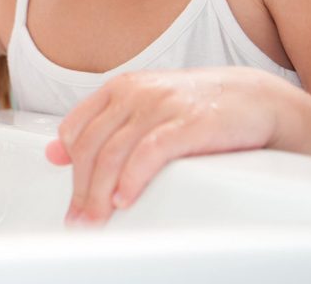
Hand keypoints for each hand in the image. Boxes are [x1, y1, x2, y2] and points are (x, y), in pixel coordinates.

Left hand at [45, 67, 288, 224]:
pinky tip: (125, 200)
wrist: (255, 98)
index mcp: (121, 88)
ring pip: (113, 151)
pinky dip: (132, 179)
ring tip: (97, 221)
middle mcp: (136, 93)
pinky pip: (149, 152)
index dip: (69, 166)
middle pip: (91, 145)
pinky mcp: (189, 123)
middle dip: (81, 189)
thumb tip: (55, 151)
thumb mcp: (144, 107)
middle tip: (79, 221)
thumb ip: (102, 125)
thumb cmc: (198, 107)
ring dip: (99, 193)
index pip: (76, 127)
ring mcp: (161, 105)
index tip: (71, 197)